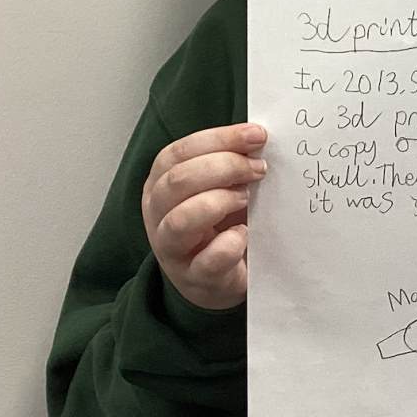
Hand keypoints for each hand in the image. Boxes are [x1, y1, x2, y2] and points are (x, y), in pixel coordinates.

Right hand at [141, 122, 267, 309]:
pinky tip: (244, 234)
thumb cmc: (217, 226)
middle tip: (259, 169)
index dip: (219, 140)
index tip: (257, 136)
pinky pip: (208, 260)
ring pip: (181, 220)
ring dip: (220, 202)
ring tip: (247, 199)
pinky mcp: (194, 278)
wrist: (217, 280)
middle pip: (177, 181)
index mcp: (160, 184)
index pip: (178, 153)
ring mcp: (172, 249)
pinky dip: (230, 244)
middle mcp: (158, 215)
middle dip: (224, 167)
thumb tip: (257, 138)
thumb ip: (229, 164)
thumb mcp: (217, 189)